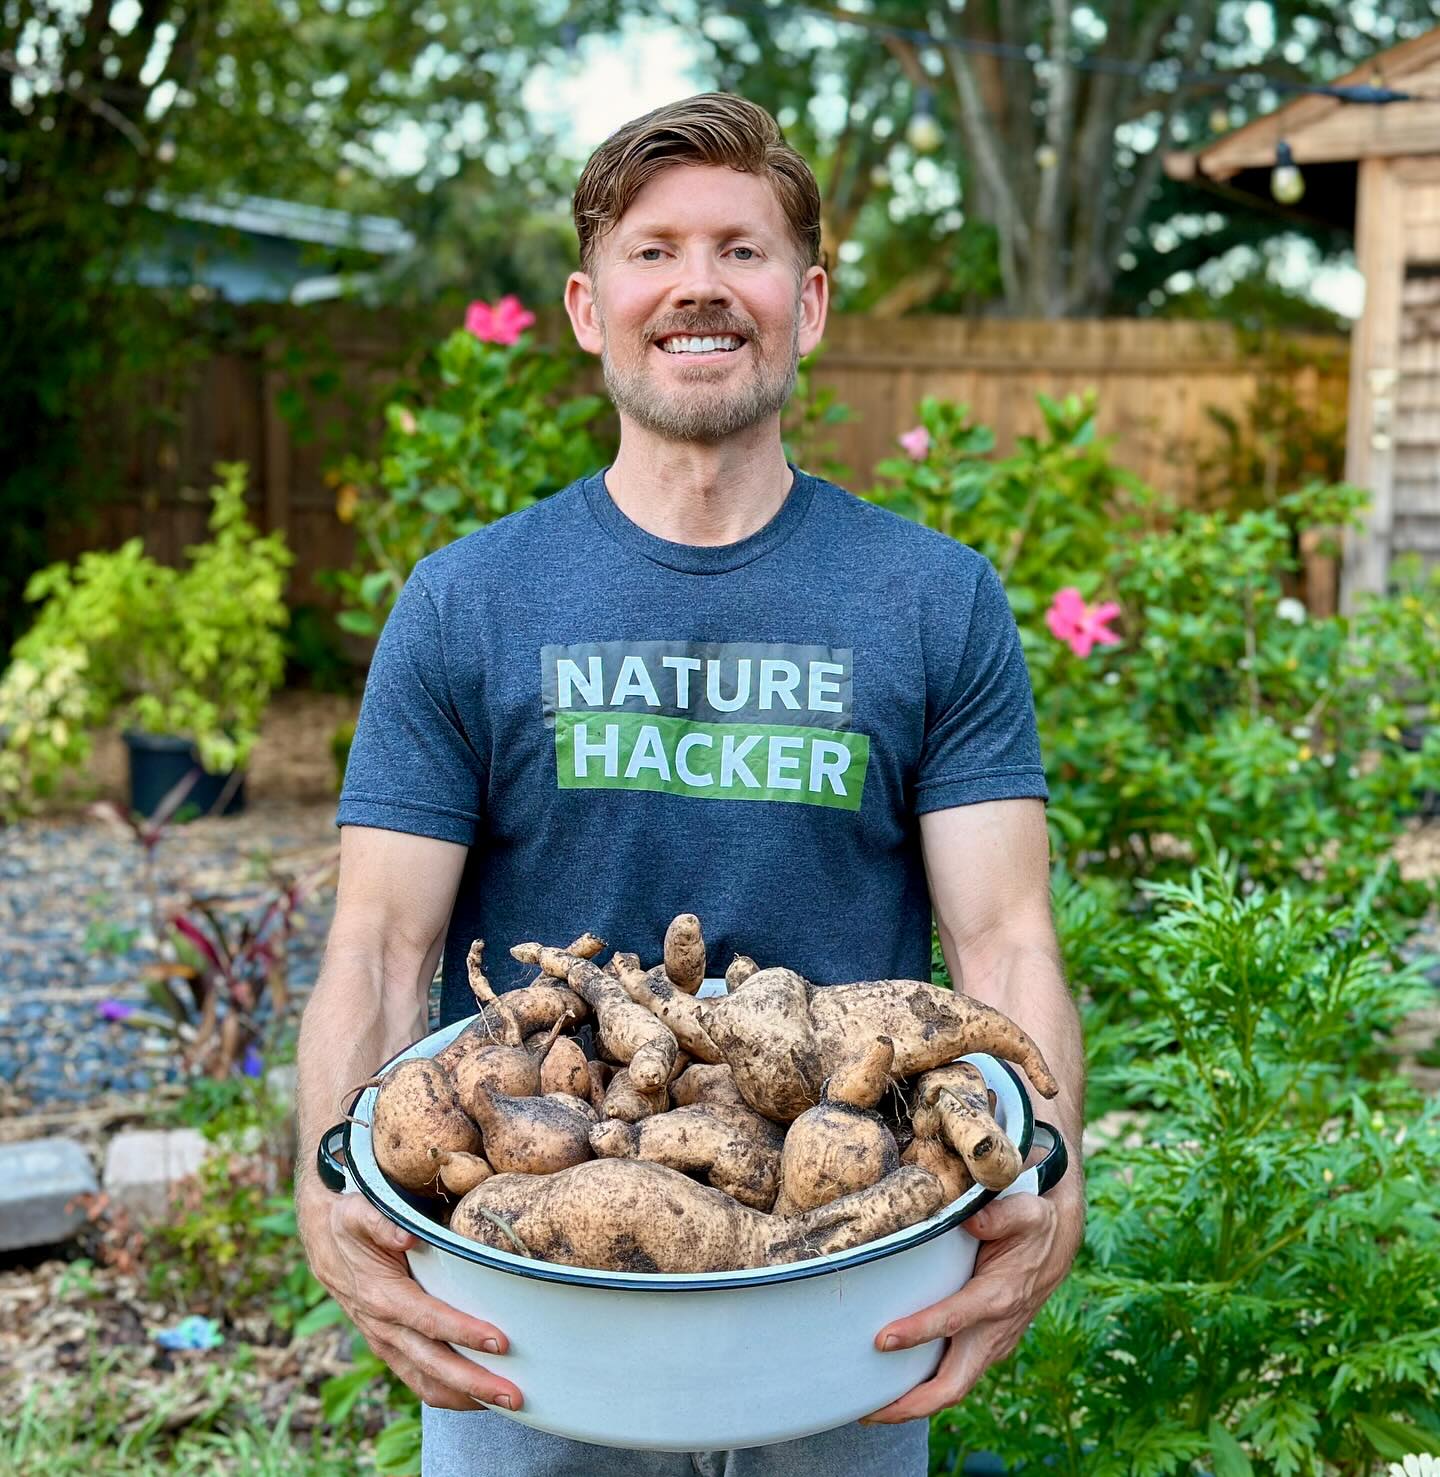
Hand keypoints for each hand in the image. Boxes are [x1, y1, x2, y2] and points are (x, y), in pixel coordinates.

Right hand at [296, 1177, 522, 1412]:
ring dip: (466, 1397)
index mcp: (383, 1296)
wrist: (322, 1239)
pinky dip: (448, 1394)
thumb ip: (382, 1224)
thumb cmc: (349, 1225)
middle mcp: (384, 1327)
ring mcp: (386, 1342)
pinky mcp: (390, 1347)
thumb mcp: (360, 1213)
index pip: (429, 1321)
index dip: (464, 1333)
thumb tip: (408, 1237)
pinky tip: (476, 1397)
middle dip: (475, 1383)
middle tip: (514, 1395)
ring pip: (426, 1382)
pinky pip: (418, 1380)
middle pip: (433, 1365)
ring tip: (506, 1403)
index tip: (499, 1342)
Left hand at [863, 1185, 1082, 1423]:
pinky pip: (955, 1375)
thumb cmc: (1034, 1225)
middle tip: (867, 1412)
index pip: (954, 1320)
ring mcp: (991, 1343)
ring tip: (870, 1410)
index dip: (918, 1332)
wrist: (1057, 1244)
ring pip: (952, 1387)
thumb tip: (969, 1220)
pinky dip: (926, 1387)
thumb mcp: (1025, 1211)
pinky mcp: (986, 1345)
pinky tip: (895, 1387)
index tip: (882, 1339)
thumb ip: (998, 1216)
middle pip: (953, 1384)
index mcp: (999, 1297)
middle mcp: (995, 1330)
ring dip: (914, 1403)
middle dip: (911, 1403)